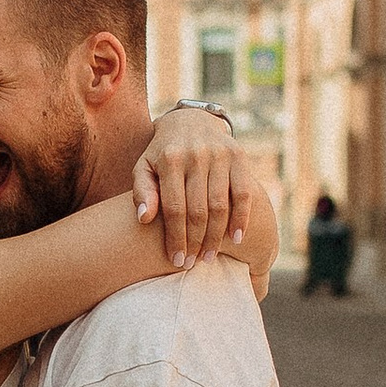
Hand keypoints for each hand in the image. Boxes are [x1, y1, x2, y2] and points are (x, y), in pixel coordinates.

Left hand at [134, 108, 250, 271]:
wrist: (190, 122)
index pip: (174, 208)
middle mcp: (196, 155)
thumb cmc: (161, 154)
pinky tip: (236, 239)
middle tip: (192, 264)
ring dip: (216, 236)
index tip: (176, 261)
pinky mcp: (239, 156)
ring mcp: (220, 155)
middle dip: (195, 242)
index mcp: (170, 160)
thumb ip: (142, 191)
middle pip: (198, 210)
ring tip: (209, 258)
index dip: (176, 238)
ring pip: (220, 205)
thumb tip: (144, 218)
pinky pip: (243, 193)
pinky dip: (241, 218)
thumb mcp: (144, 167)